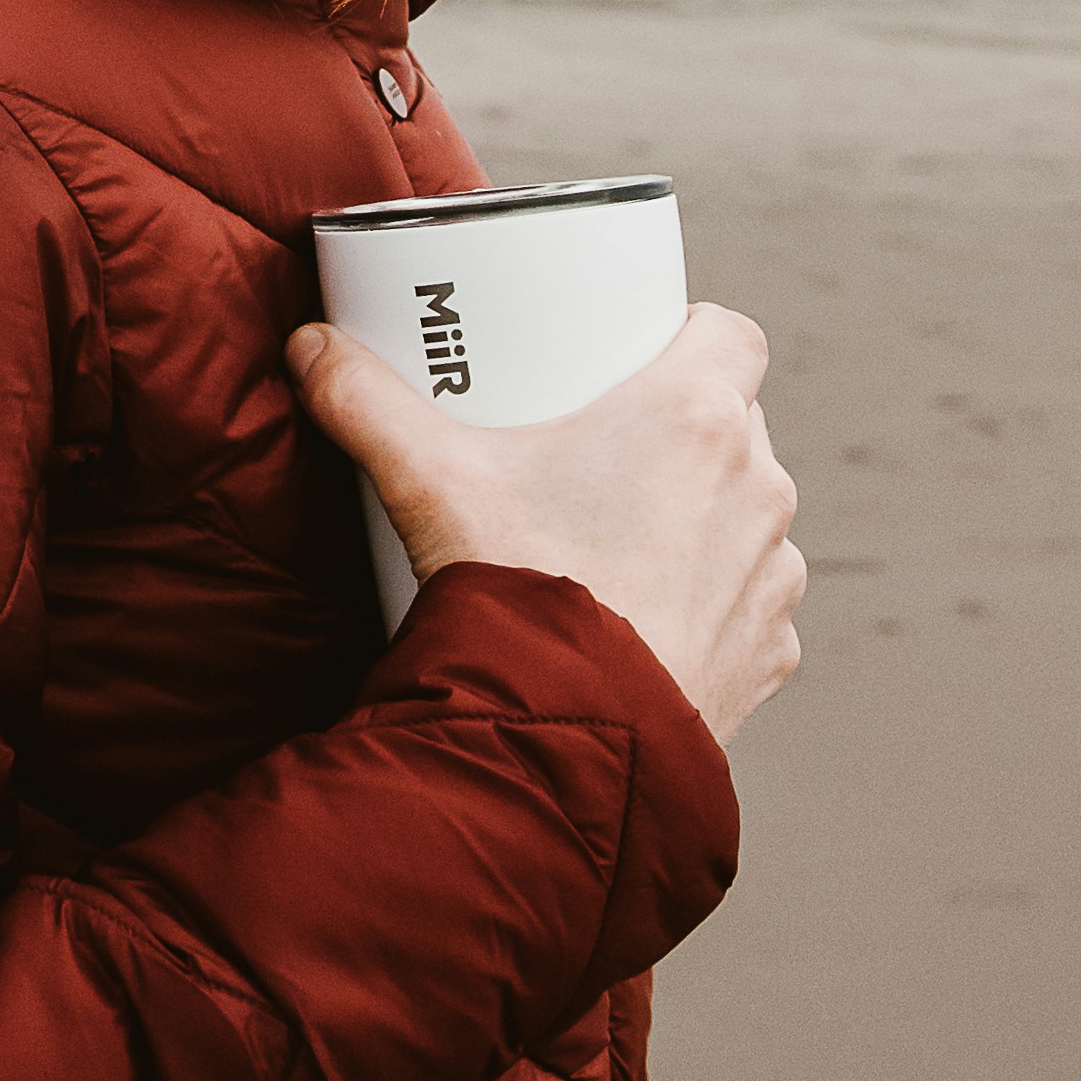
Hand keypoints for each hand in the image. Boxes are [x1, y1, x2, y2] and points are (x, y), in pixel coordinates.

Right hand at [285, 302, 805, 743]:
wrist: (564, 746)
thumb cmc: (519, 594)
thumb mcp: (429, 482)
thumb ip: (365, 404)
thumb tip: (309, 350)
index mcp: (693, 415)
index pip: (730, 334)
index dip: (686, 339)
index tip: (632, 360)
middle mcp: (755, 484)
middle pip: (731, 423)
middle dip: (676, 432)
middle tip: (596, 450)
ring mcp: (771, 573)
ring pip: (745, 515)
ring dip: (700, 518)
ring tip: (618, 539)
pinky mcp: (769, 650)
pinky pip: (749, 603)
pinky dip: (710, 602)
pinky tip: (649, 614)